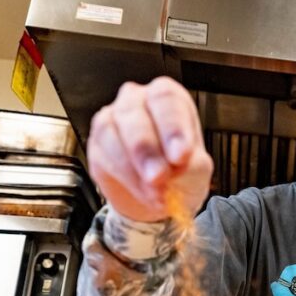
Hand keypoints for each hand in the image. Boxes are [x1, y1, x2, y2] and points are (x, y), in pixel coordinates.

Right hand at [87, 77, 213, 222]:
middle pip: (133, 113)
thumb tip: (175, 165)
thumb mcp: (198, 169)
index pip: (165, 99)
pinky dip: (125, 178)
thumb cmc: (181, 174)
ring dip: (133, 167)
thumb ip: (191, 164)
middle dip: (147, 149)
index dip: (172, 127)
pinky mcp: (97, 144)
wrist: (160, 198)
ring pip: (111, 132)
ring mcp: (112, 119)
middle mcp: (137, 101)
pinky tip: (142, 192)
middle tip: (160, 177)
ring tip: (154, 192)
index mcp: (167, 97)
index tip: (180, 156)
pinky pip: (103, 155)